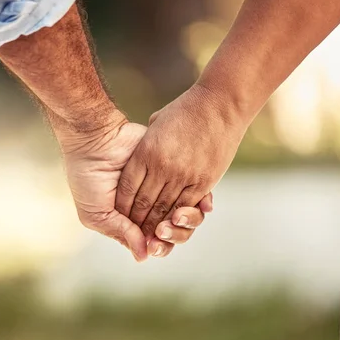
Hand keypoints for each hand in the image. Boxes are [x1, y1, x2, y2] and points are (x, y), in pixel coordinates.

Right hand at [60, 111, 210, 260]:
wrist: (94, 141)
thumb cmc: (88, 179)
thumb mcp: (98, 213)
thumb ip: (122, 233)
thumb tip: (144, 256)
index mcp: (133, 222)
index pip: (155, 243)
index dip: (160, 247)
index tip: (155, 246)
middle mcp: (151, 208)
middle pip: (175, 232)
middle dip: (174, 235)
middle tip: (164, 231)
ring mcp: (165, 190)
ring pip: (187, 214)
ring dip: (186, 220)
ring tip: (176, 216)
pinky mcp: (175, 172)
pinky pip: (196, 190)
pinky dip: (201, 201)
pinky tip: (200, 205)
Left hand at [115, 84, 245, 237]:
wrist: (220, 105)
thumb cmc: (185, 111)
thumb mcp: (157, 125)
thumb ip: (146, 145)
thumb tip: (137, 159)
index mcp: (147, 151)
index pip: (127, 187)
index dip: (122, 205)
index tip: (118, 214)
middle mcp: (163, 166)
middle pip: (143, 203)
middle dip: (136, 221)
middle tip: (132, 232)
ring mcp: (184, 175)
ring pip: (164, 209)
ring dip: (155, 225)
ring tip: (150, 234)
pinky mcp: (203, 181)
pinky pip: (186, 206)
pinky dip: (177, 218)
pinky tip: (171, 224)